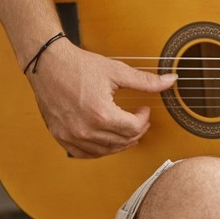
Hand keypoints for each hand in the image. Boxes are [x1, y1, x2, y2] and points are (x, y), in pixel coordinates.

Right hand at [27, 41, 176, 158]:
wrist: (48, 64)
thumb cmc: (79, 65)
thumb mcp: (116, 71)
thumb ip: (145, 80)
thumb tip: (172, 80)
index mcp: (101, 114)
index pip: (133, 128)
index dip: (144, 119)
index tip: (144, 109)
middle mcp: (85, 130)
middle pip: (122, 141)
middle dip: (136, 131)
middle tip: (139, 120)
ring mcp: (71, 136)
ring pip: (105, 151)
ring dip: (120, 142)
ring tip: (125, 129)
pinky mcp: (60, 136)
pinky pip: (84, 154)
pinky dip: (99, 150)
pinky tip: (105, 139)